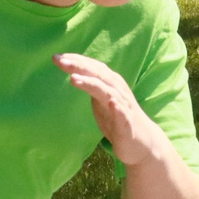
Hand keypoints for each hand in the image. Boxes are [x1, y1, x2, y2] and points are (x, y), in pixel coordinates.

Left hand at [53, 53, 169, 167]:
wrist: (141, 142)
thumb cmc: (117, 117)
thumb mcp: (100, 98)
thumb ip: (90, 85)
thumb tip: (72, 73)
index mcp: (109, 83)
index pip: (92, 67)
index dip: (76, 60)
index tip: (57, 56)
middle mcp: (117, 90)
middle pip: (97, 74)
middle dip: (79, 66)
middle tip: (60, 61)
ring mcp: (123, 106)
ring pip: (107, 91)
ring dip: (91, 84)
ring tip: (74, 79)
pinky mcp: (127, 123)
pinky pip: (123, 114)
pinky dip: (118, 107)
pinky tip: (111, 103)